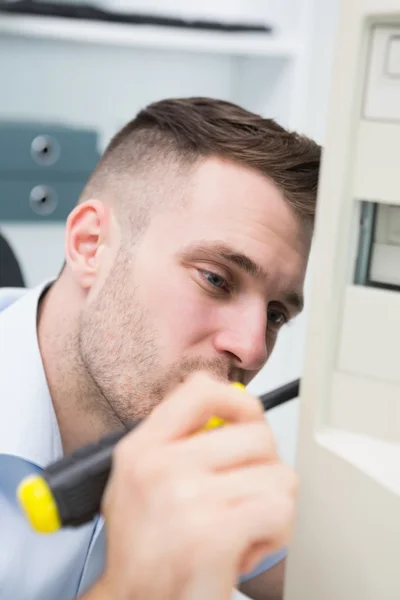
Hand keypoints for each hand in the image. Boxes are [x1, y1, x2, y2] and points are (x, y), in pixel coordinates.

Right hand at [96, 372, 296, 599]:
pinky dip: (276, 533)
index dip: (240, 402)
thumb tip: (234, 405)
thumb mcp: (140, 480)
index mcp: (143, 448)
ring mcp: (187, 498)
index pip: (201, 391)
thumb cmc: (145, 548)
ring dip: (271, 506)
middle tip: (243, 497)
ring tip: (240, 526)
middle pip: (258, 436)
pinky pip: (281, 510)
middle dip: (263, 470)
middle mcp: (161, 466)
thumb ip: (178, 438)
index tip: (249, 420)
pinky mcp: (215, 533)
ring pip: (278, 475)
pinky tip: (247, 546)